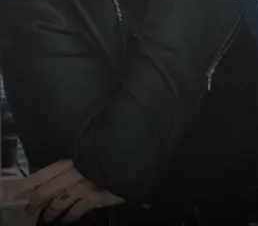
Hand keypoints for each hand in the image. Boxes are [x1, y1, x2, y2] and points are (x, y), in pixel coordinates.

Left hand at [7, 159, 124, 222]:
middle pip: (45, 192)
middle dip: (34, 202)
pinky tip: (67, 220)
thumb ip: (81, 157)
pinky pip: (77, 211)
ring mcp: (83, 188)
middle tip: (29, 209)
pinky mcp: (95, 198)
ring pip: (58, 204)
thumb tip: (69, 164)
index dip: (24, 185)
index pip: (41, 174)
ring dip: (50, 213)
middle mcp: (73, 174)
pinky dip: (69, 217)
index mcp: (71, 160)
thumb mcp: (93, 150)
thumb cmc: (113, 151)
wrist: (134, 157)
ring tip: (47, 217)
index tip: (10, 193)